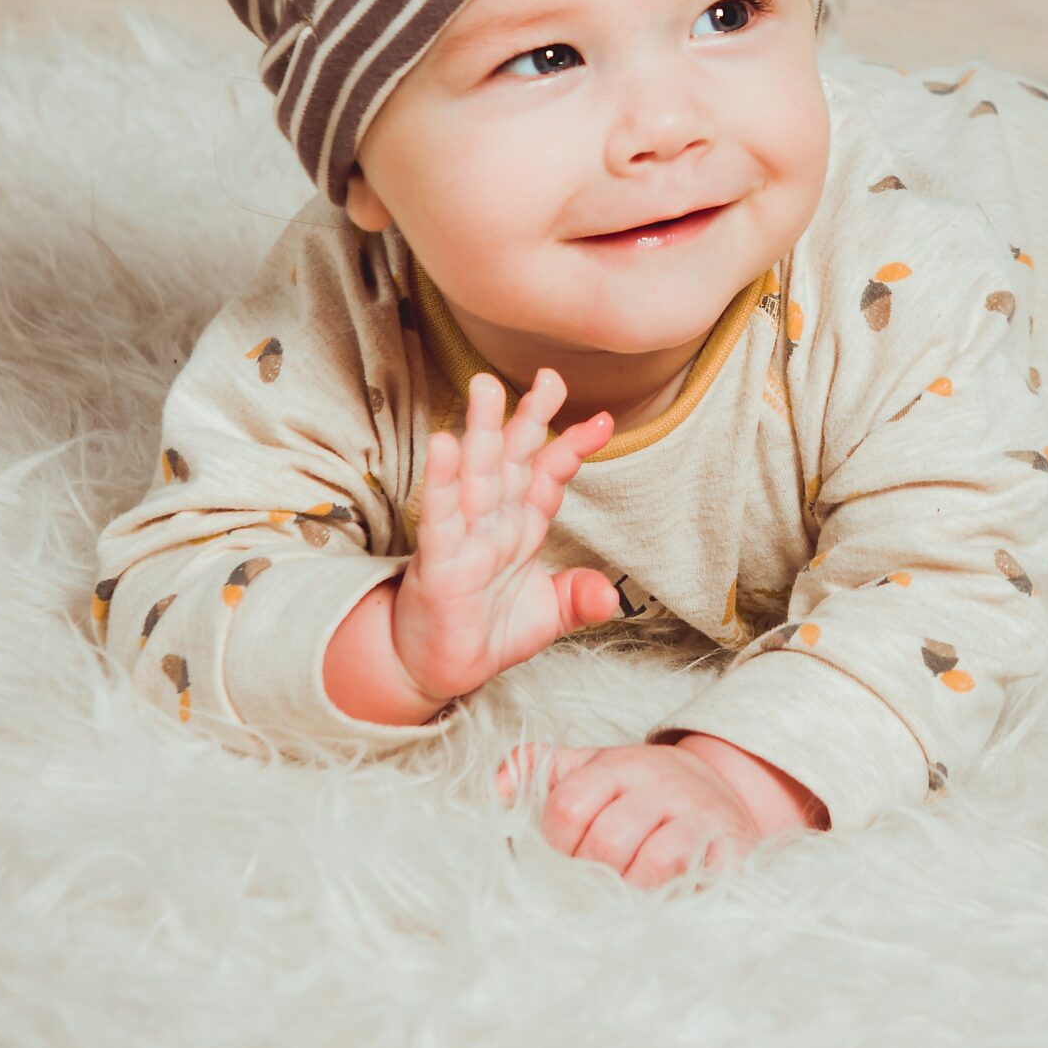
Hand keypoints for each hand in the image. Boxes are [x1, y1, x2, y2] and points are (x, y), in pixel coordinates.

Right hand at [392, 368, 619, 708]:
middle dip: (529, 418)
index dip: (572, 446)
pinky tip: (444, 444)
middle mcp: (494, 523)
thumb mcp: (548, 617)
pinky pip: (441, 516)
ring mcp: (464, 538)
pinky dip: (443, 481)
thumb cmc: (486, 633)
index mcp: (521, 527)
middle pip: (513, 460)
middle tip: (549, 375)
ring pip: (476, 476)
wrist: (436, 671)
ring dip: (482, 432)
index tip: (602, 420)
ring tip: (486, 388)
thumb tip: (611, 595)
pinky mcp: (438, 562)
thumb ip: (579, 599)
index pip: (549, 476)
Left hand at [498, 739, 780, 889]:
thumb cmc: (642, 792)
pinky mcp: (730, 847)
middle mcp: (660, 783)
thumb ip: (539, 771)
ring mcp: (698, 815)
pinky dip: (669, 899)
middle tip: (595, 882)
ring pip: (650, 866)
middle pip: (606, 842)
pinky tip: (659, 900)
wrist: (723, 791)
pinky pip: (694, 882)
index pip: (567, 807)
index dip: (557, 843)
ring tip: (626, 892)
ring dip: (630, 890)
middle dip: (592, 873)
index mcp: (618, 765)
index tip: (567, 854)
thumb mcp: (592, 770)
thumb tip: (495, 788)